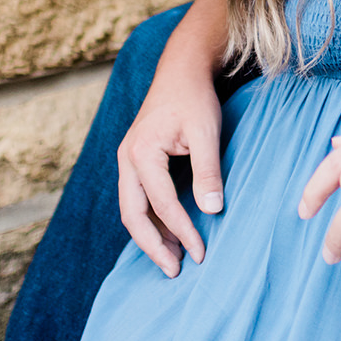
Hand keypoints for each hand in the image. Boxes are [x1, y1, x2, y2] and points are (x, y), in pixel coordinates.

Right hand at [115, 58, 225, 277]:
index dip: (182, 231)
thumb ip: (208, 172)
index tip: (200, 253)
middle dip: (153, 246)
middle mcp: (127, 158)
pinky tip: (168, 232)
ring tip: (173, 258)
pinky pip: (138, 198)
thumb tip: (213, 211)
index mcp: (141, 152)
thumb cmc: (194, 98)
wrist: (181, 70)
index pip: (162, 203)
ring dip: (150, 236)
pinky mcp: (136, 160)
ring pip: (132, 209)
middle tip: (175, 270)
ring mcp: (128, 160)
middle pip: (133, 215)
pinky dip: (151, 219)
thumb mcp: (206, 133)